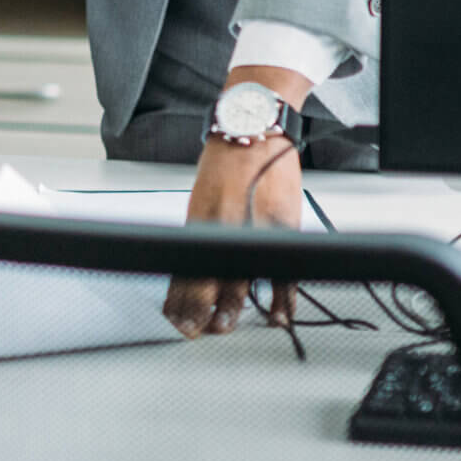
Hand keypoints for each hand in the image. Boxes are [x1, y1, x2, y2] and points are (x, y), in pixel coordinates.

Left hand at [165, 66, 312, 336]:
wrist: (252, 128)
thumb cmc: (224, 162)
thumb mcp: (202, 197)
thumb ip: (202, 231)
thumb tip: (196, 265)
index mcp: (199, 221)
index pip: (186, 270)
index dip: (180, 300)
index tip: (176, 321)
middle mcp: (224, 228)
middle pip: (210, 281)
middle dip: (202, 312)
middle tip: (198, 332)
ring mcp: (255, 229)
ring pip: (243, 280)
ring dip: (235, 310)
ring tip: (226, 329)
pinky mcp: (283, 225)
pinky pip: (284, 270)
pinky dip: (283, 297)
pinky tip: (279, 315)